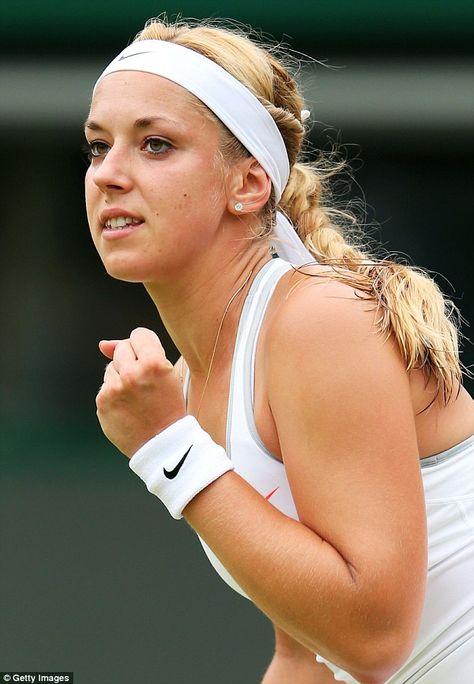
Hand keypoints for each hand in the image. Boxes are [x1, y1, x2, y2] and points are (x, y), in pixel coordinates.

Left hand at [96, 327, 185, 456]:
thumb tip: (102, 345)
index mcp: (154, 363)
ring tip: (137, 396)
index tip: (148, 358)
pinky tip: (128, 406)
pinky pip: (105, 386)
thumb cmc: (169, 406)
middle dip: (131, 360)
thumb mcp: (167, 374)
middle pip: (122, 348)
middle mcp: (131, 373)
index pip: (138, 334)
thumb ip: (138, 351)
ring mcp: (114, 389)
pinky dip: (114, 393)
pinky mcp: (102, 402)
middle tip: (144, 379)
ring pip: (111, 367)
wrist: (163, 443)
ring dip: (121, 376)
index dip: (144, 345)